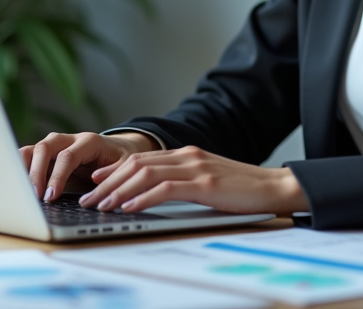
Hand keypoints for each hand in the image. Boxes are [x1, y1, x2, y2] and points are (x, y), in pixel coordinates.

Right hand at [19, 131, 158, 201]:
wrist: (118, 150)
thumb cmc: (121, 160)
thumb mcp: (126, 167)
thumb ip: (114, 174)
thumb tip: (98, 184)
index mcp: (89, 141)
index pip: (68, 156)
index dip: (58, 176)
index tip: (51, 196)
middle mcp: (69, 139)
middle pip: (45, 147)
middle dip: (37, 172)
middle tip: (35, 196)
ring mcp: (56, 145)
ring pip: (33, 149)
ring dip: (23, 168)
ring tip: (20, 191)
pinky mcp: (47, 154)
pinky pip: (28, 157)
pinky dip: (20, 168)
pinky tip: (17, 185)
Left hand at [79, 145, 309, 215]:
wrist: (274, 187)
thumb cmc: (241, 189)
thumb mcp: (206, 180)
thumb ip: (182, 181)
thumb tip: (151, 193)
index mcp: (186, 154)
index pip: (140, 158)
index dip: (114, 170)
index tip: (95, 182)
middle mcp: (187, 155)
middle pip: (136, 164)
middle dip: (108, 182)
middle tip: (89, 198)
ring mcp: (196, 167)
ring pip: (145, 174)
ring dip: (119, 191)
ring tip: (102, 205)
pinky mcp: (205, 184)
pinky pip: (166, 189)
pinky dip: (143, 197)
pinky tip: (130, 207)